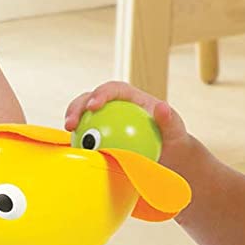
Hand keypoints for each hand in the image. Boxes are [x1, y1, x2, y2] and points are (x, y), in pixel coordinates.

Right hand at [62, 80, 189, 155]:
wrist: (167, 155)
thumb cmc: (172, 137)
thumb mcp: (176, 128)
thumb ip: (168, 118)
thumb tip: (161, 107)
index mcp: (129, 96)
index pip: (112, 89)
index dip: (100, 94)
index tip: (94, 106)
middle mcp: (114, 105)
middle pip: (90, 99)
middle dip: (77, 107)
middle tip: (72, 124)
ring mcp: (104, 120)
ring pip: (83, 116)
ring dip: (72, 122)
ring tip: (68, 136)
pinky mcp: (100, 135)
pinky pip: (87, 136)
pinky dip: (79, 141)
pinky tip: (75, 153)